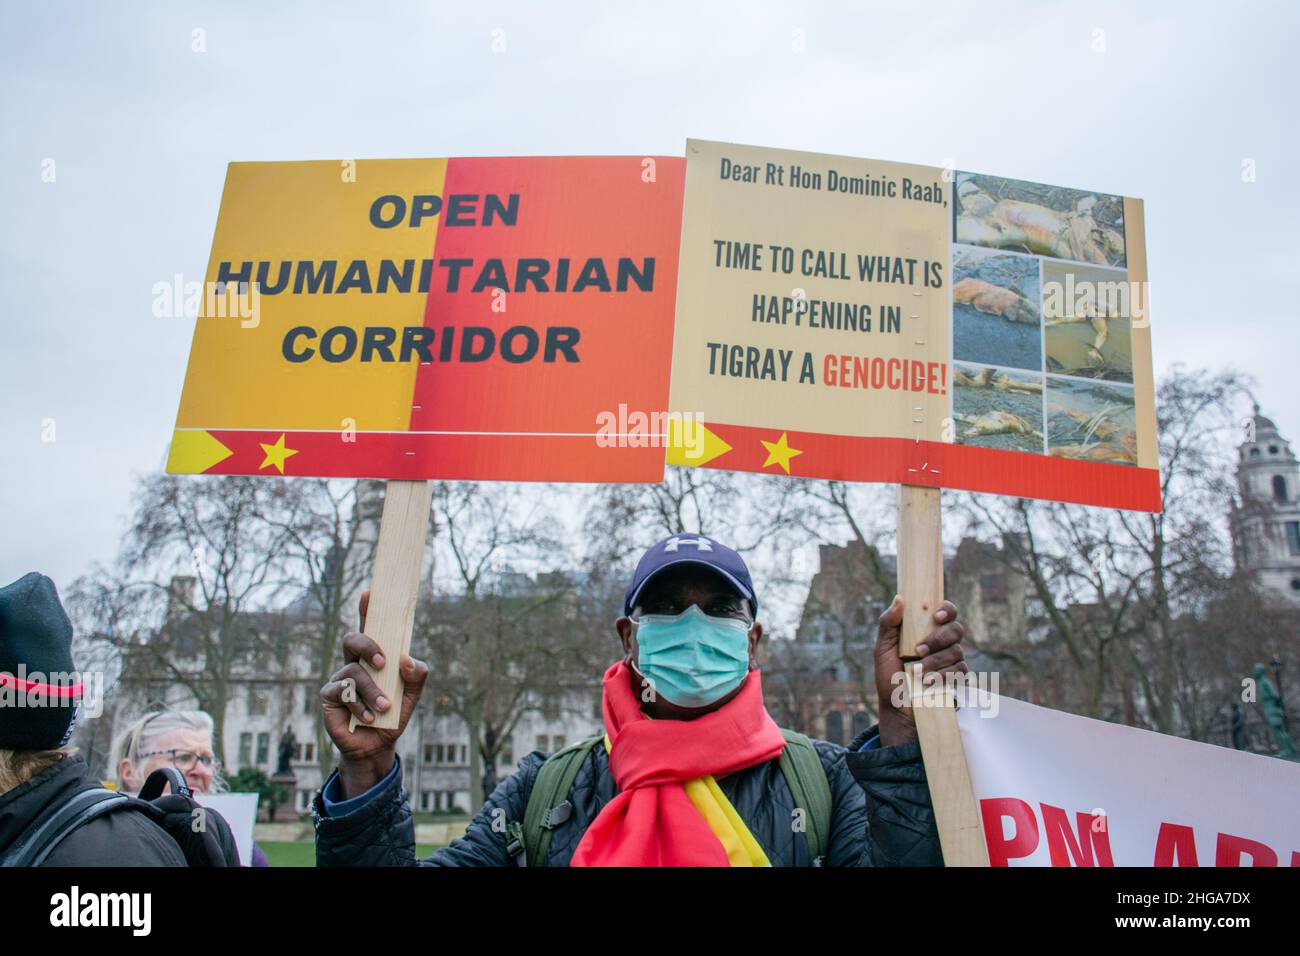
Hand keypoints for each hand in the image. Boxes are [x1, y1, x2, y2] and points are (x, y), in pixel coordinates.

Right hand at [321, 590, 428, 797]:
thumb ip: (417, 676)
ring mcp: (340, 680)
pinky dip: (360, 706)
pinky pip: (343, 693)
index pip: (370, 629)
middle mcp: (354, 664)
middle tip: (383, 662)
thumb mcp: (412, 696)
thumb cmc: (393, 715)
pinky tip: (369, 717)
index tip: (369, 592)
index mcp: (374, 658)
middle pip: (352, 640)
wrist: (377, 746)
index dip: (367, 610)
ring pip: (352, 672)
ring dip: (372, 690)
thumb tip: (408, 660)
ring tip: (385, 707)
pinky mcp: (330, 698)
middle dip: (367, 646)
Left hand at [873, 596, 967, 746]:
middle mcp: (943, 643)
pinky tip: (927, 682)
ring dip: (935, 661)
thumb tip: (899, 598)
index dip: (947, 609)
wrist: (895, 707)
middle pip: (956, 629)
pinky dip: (942, 676)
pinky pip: (960, 672)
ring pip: (957, 651)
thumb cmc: (888, 675)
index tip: (935, 616)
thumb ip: (888, 623)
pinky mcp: (957, 680)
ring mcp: (952, 661)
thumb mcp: (882, 648)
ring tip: (915, 672)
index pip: (947, 611)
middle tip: (918, 650)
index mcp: (927, 630)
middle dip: (938, 639)